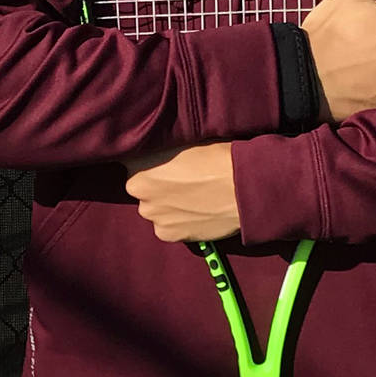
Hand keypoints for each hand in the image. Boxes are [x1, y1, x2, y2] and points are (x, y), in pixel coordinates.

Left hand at [125, 142, 239, 243]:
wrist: (242, 186)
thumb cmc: (217, 157)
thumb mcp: (184, 142)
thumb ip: (163, 150)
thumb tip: (158, 151)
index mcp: (138, 164)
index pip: (133, 165)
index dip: (151, 165)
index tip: (168, 165)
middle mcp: (139, 191)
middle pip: (144, 190)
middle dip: (159, 187)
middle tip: (184, 182)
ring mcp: (153, 215)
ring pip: (156, 210)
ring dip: (168, 206)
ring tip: (194, 199)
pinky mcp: (168, 234)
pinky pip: (167, 228)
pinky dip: (178, 223)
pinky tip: (196, 213)